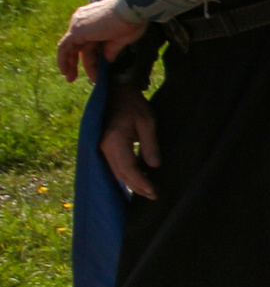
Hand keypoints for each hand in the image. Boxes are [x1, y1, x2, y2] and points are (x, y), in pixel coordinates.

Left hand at [55, 0, 144, 82]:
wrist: (131, 10)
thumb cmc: (131, 21)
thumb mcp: (121, 38)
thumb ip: (111, 49)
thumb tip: (107, 60)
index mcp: (93, 21)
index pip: (87, 42)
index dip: (88, 56)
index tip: (93, 69)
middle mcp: (81, 21)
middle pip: (76, 45)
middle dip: (74, 61)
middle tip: (73, 77)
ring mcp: (77, 25)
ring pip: (69, 48)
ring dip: (70, 64)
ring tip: (71, 78)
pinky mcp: (75, 31)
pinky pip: (64, 48)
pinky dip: (63, 60)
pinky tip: (65, 71)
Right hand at [99, 84, 159, 199]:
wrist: (113, 91)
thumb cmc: (132, 103)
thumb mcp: (147, 121)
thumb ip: (150, 144)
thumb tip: (154, 166)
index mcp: (114, 140)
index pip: (127, 168)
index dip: (140, 182)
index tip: (153, 192)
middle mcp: (103, 146)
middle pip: (120, 173)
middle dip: (136, 186)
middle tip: (153, 195)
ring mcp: (100, 147)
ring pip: (114, 171)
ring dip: (130, 182)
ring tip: (146, 190)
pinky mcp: (101, 146)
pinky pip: (112, 164)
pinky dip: (124, 173)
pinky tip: (136, 177)